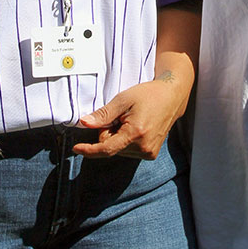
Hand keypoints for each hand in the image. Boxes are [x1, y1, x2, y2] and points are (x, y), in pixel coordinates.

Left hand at [74, 73, 189, 159]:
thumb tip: (84, 123)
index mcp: (135, 133)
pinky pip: (127, 151)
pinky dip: (126, 140)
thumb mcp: (123, 99)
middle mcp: (143, 147)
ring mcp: (148, 153)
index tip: (76, 149)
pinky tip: (136, 128)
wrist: (171, 96)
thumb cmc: (147, 94)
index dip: (89, 150)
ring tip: (131, 120)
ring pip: (118, 150)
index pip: (106, 149)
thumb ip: (103, 114)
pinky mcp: (151, 154)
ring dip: (118, 137)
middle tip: (121, 116)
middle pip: (110, 147)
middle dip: (109, 133)